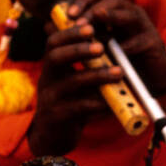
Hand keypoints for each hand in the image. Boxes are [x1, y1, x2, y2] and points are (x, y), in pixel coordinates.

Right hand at [26, 19, 122, 155]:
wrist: (53, 137)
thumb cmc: (69, 104)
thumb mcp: (72, 82)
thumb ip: (84, 66)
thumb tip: (111, 44)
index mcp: (51, 68)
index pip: (53, 43)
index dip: (70, 33)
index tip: (90, 28)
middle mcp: (46, 80)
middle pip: (55, 57)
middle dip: (79, 49)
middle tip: (101, 48)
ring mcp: (50, 99)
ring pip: (71, 82)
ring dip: (96, 75)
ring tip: (118, 72)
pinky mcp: (58, 117)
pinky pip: (79, 107)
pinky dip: (99, 102)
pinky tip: (114, 101)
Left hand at [64, 0, 165, 96]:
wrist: (148, 76)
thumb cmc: (118, 56)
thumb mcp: (95, 42)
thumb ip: (75, 33)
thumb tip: (46, 25)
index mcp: (114, 10)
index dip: (82, 1)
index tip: (68, 14)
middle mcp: (129, 13)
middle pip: (111, 1)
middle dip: (93, 10)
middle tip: (77, 22)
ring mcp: (143, 26)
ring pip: (128, 15)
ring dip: (111, 18)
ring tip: (95, 24)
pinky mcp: (153, 42)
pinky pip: (140, 41)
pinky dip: (127, 46)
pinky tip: (115, 52)